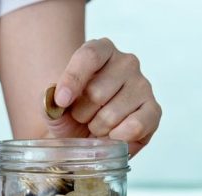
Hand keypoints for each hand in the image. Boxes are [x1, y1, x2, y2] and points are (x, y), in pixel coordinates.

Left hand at [49, 38, 161, 155]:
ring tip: (96, 126)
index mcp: (100, 50)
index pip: (89, 56)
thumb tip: (56, 102)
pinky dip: (117, 139)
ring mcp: (143, 85)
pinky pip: (135, 126)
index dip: (73, 79)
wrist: (85, 134)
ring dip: (97, 129)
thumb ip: (48, 101)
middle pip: (97, 92)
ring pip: (112, 114)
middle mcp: (126, 62)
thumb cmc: (70, 114)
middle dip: (82, 114)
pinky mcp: (154, 110)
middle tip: (82, 117)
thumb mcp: (52, 106)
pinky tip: (112, 136)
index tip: (61, 101)